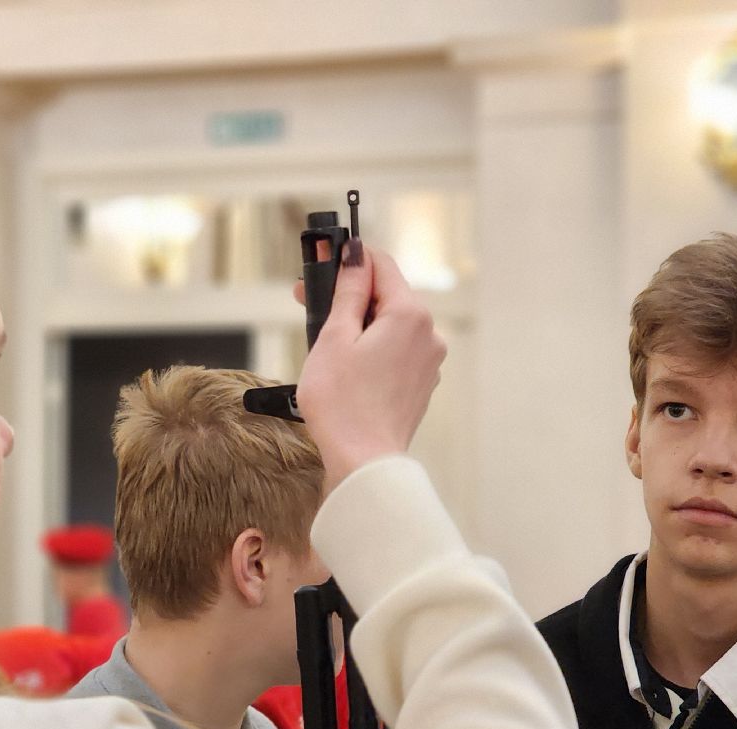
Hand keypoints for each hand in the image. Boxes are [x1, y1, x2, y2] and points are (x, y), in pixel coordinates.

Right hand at [294, 245, 445, 489]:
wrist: (363, 462)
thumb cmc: (343, 404)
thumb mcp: (335, 338)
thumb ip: (348, 292)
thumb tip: (354, 257)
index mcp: (410, 315)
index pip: (381, 264)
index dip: (349, 260)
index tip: (322, 261)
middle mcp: (429, 333)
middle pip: (387, 296)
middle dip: (350, 296)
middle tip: (308, 302)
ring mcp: (428, 361)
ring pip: (391, 325)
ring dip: (359, 325)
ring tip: (325, 344)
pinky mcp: (421, 384)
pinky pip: (396, 352)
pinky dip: (373, 350)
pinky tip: (347, 368)